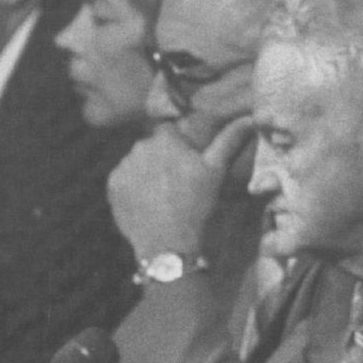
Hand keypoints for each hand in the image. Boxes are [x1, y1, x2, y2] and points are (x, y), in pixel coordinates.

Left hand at [107, 116, 255, 258]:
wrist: (167, 245)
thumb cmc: (196, 206)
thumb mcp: (217, 172)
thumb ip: (229, 141)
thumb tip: (250, 118)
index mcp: (165, 139)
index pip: (170, 130)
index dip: (180, 145)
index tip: (188, 163)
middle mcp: (139, 147)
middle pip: (152, 146)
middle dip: (163, 159)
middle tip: (178, 184)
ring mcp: (123, 167)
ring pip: (138, 162)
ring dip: (148, 172)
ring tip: (163, 196)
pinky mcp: (112, 187)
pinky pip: (125, 180)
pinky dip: (134, 188)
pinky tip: (149, 204)